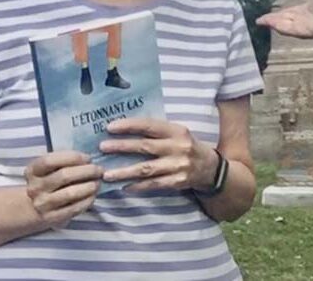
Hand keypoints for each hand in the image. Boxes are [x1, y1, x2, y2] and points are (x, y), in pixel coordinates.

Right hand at [24, 151, 102, 228]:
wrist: (36, 206)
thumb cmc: (51, 179)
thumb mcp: (51, 167)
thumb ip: (66, 160)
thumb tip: (91, 158)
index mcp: (33, 171)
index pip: (50, 161)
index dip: (73, 157)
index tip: (88, 158)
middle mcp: (34, 188)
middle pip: (64, 176)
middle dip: (87, 171)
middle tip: (99, 170)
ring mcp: (42, 204)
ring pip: (70, 193)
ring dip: (89, 186)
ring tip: (98, 182)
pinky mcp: (51, 218)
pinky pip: (74, 208)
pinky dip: (87, 200)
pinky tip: (93, 195)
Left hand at [99, 118, 218, 191]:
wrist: (210, 168)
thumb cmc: (187, 147)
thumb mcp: (178, 134)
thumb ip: (157, 132)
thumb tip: (125, 130)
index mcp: (177, 131)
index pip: (150, 126)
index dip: (130, 125)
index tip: (110, 127)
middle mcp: (179, 147)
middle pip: (145, 147)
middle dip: (122, 147)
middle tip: (102, 147)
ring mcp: (178, 166)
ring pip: (146, 169)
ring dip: (124, 171)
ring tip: (107, 174)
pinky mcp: (177, 182)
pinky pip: (153, 184)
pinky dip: (137, 186)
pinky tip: (123, 186)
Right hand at [256, 0, 312, 38]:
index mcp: (302, 12)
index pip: (286, 13)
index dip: (276, 14)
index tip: (267, 16)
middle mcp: (299, 20)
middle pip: (281, 20)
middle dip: (270, 20)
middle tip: (259, 21)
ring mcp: (298, 26)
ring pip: (281, 25)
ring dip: (271, 23)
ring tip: (260, 21)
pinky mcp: (298, 31)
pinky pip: (285, 29)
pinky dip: (277, 26)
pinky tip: (269, 24)